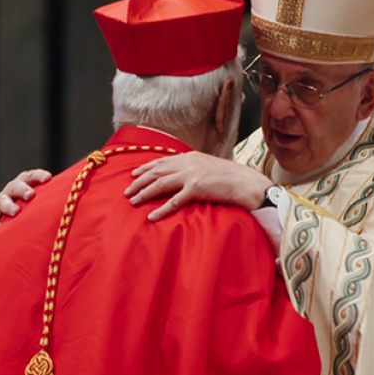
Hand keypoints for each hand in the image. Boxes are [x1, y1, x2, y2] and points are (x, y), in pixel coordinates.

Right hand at [0, 169, 52, 228]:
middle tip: (30, 195)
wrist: (20, 220)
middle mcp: (14, 189)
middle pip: (17, 185)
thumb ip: (56, 196)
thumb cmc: (40, 209)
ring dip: (9, 205)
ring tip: (16, 211)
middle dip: (23, 189)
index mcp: (27, 182)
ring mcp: (4, 200)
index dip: (39, 175)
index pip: (31, 175)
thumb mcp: (46, 200)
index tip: (48, 178)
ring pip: (4, 200)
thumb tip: (80, 186)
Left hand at [124, 151, 271, 220]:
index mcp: (190, 157)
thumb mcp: (208, 166)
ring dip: (144, 193)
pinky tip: (152, 217)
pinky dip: (161, 210)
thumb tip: (180, 175)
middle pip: (156, 172)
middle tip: (126, 191)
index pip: (161, 161)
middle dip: (139, 181)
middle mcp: (187, 163)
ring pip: (160, 184)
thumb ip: (193, 168)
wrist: (246, 182)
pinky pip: (174, 201)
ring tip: (133, 202)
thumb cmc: (230, 177)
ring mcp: (191, 175)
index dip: (145, 168)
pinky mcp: (196, 189)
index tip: (133, 174)